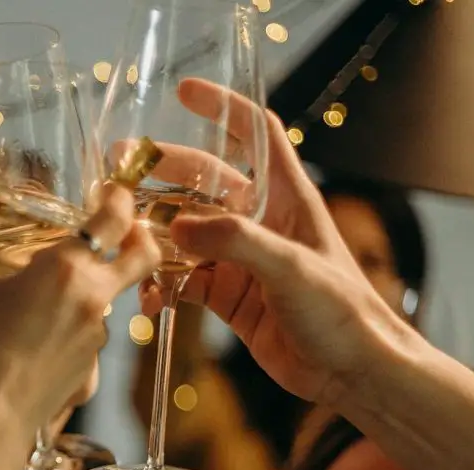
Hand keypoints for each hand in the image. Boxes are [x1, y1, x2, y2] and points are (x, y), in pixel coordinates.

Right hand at [0, 182, 159, 430]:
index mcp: (68, 268)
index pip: (117, 216)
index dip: (119, 198)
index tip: (110, 190)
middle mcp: (95, 298)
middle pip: (143, 257)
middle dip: (137, 237)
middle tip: (117, 229)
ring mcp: (99, 338)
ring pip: (112, 299)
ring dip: (92, 288)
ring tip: (47, 294)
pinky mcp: (92, 370)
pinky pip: (92, 336)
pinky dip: (74, 328)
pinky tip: (37, 337)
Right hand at [143, 78, 413, 404]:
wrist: (353, 373)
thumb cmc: (343, 312)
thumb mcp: (292, 268)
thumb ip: (236, 242)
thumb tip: (177, 228)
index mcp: (287, 198)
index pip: (256, 134)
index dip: (223, 108)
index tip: (184, 94)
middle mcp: (262, 222)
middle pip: (204, 180)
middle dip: (163, 172)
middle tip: (120, 169)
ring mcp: (243, 259)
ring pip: (186, 232)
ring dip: (155, 233)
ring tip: (123, 237)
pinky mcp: (230, 296)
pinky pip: (184, 280)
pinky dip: (163, 285)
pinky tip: (149, 296)